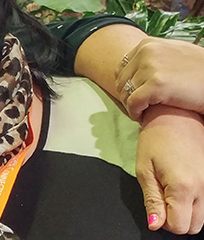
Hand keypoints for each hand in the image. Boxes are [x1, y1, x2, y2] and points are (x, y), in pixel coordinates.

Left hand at [115, 37, 203, 120]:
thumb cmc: (200, 69)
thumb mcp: (174, 52)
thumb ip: (154, 56)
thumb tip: (137, 65)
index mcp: (147, 44)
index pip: (121, 68)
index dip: (125, 85)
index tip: (134, 96)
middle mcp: (146, 53)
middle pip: (121, 81)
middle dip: (127, 96)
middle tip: (138, 108)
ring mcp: (150, 68)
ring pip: (125, 93)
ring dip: (131, 106)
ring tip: (142, 112)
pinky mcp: (156, 85)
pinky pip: (133, 103)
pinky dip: (135, 113)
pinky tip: (142, 117)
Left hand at [136, 105, 203, 233]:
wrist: (176, 116)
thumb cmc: (156, 139)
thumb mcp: (144, 170)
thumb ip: (152, 200)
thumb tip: (155, 224)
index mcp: (184, 187)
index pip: (179, 226)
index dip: (164, 222)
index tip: (156, 207)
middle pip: (194, 226)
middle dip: (177, 219)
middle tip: (162, 198)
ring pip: (202, 216)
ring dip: (186, 211)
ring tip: (171, 189)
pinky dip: (195, 200)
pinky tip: (182, 184)